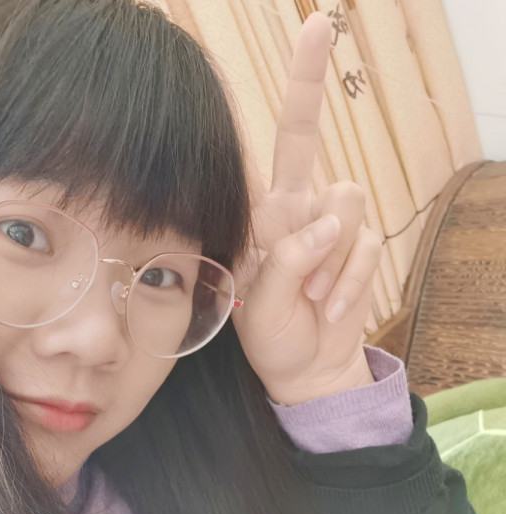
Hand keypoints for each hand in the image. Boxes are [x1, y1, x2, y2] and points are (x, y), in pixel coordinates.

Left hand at [231, 12, 381, 405]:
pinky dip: (349, 281)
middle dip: (311, 106)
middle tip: (313, 124)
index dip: (298, 85)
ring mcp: (330, 225)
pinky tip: (330, 306)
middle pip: (306, 143)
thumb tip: (325, 223)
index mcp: (262, 214)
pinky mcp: (361, 245)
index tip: (318, 27)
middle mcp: (295, 206)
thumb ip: (286, 260)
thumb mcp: (258, 305)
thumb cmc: (271, 335)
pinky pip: (368, 245)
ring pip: (345, 202)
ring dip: (330, 258)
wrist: (306, 367)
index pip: (270, 146)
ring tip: (310, 295)